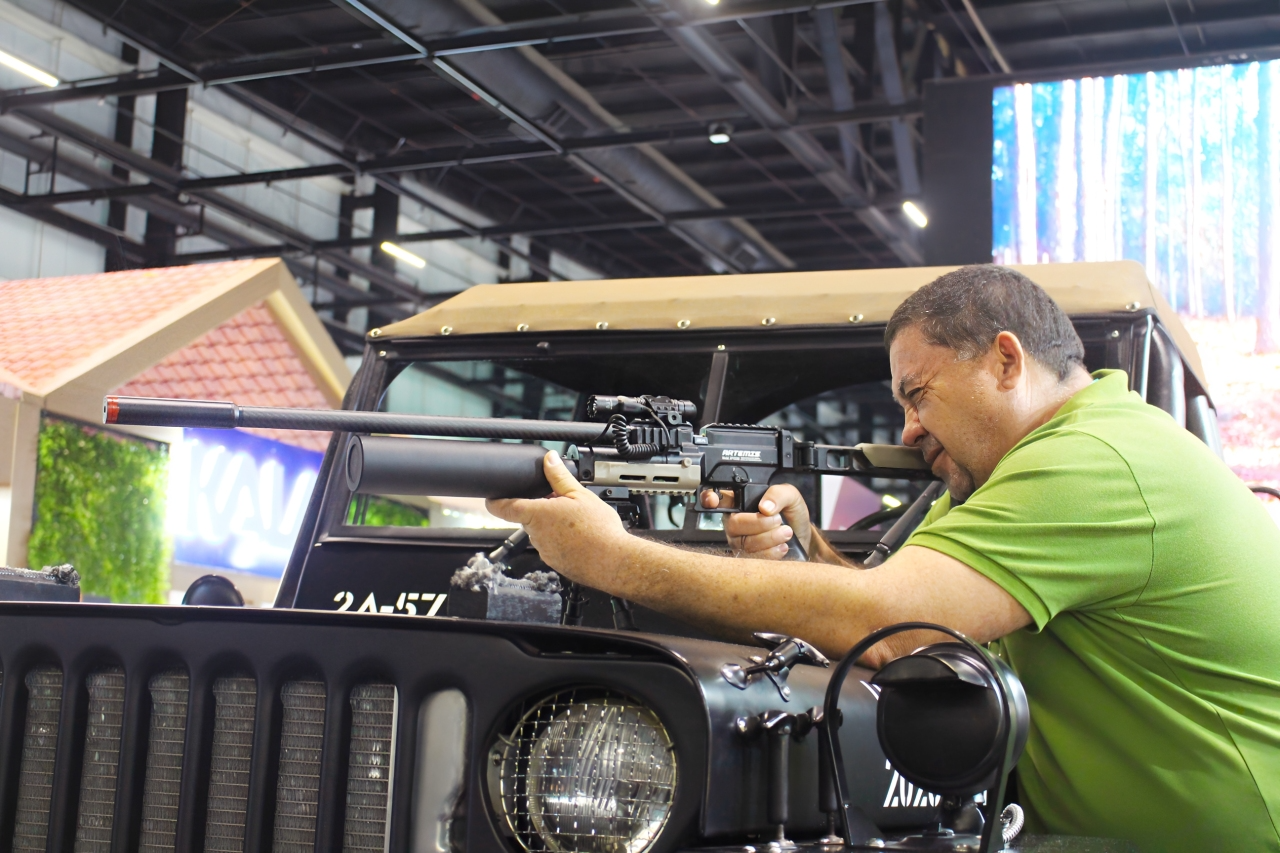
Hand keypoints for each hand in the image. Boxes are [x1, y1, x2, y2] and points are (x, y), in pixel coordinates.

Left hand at [486, 453, 631, 587]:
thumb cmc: (598, 530)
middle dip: (541, 509)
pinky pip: (553, 547)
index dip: (495, 501)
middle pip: (529, 518)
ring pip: (542, 533)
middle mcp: (536, 535)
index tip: (492, 497)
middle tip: (562, 504)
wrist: (613, 561)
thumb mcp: (579, 494)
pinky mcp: (555, 563)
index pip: (504, 508)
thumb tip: (549, 459)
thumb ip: (559, 476)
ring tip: (576, 523)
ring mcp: (545, 551)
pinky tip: (579, 537)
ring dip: (553, 526)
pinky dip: (562, 541)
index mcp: (537, 515)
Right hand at [701, 484, 811, 559]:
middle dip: (760, 523)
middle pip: (734, 523)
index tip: (713, 501)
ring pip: (745, 543)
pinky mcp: (747, 558)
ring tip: (786, 533)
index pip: (718, 499)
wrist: (802, 537)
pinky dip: (771, 553)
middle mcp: (734, 522)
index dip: (709, 498)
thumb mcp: (790, 496)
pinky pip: (753, 558)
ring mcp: (738, 541)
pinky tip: (782, 546)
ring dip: (770, 538)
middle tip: (778, 520)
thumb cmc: (791, 515)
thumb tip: (765, 507)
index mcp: (739, 503)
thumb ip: (778, 494)